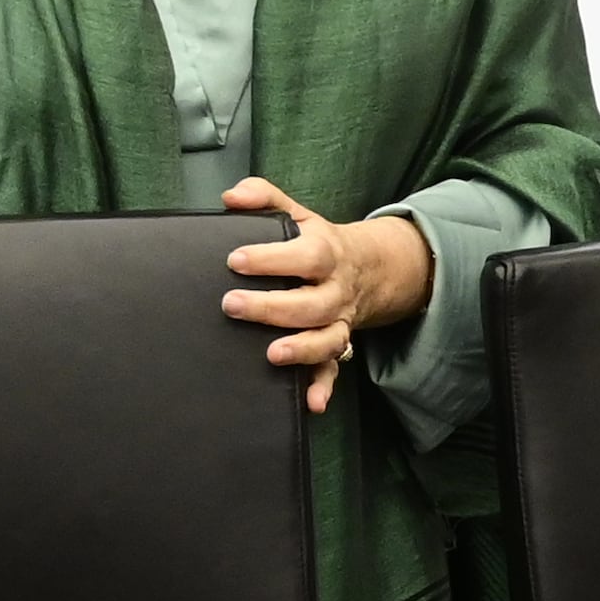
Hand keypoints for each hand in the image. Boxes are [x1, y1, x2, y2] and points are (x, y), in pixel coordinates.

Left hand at [220, 178, 434, 418]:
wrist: (369, 268)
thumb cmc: (318, 243)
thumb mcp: (298, 214)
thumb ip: (264, 197)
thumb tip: (229, 197)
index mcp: (326, 253)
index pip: (305, 255)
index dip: (272, 258)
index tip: (235, 259)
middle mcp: (335, 290)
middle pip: (312, 302)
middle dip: (273, 307)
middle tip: (232, 304)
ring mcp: (337, 321)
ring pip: (327, 338)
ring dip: (302, 348)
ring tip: (271, 354)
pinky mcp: (336, 346)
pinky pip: (334, 370)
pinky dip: (325, 387)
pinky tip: (311, 403)